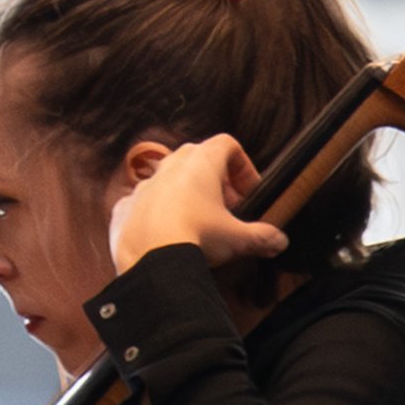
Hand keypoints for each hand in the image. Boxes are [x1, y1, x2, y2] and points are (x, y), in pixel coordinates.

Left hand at [107, 131, 291, 283]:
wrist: (148, 259)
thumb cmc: (196, 236)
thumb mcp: (238, 239)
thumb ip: (263, 237)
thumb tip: (279, 241)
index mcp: (199, 162)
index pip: (227, 144)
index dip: (244, 166)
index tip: (250, 193)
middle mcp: (169, 165)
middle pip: (198, 158)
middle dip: (217, 181)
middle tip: (229, 209)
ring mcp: (144, 184)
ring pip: (170, 179)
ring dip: (187, 195)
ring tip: (201, 224)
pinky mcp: (126, 206)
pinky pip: (147, 201)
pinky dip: (160, 213)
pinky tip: (171, 236)